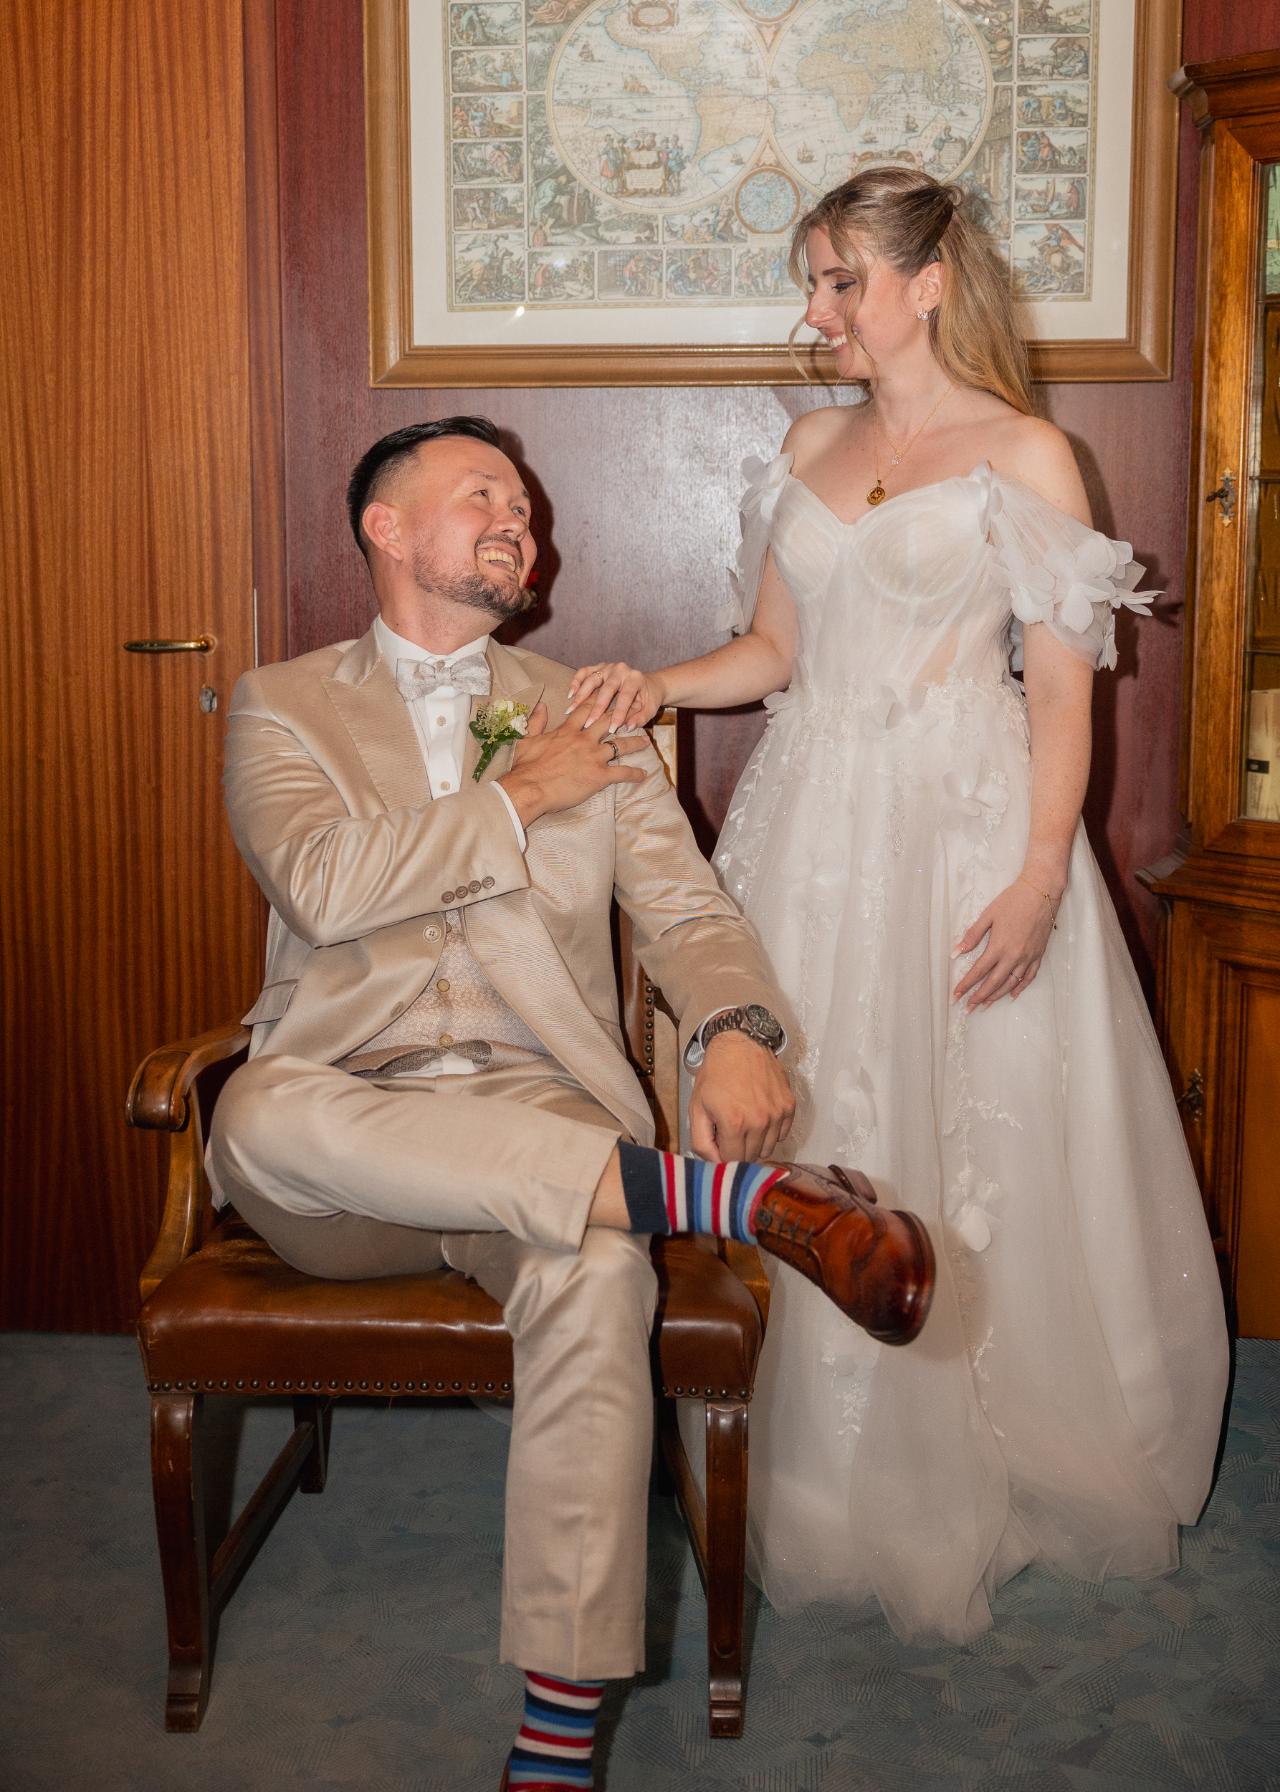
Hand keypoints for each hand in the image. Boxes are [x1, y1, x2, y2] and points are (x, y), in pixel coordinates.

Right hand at [498, 703, 646, 825]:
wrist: (529, 787)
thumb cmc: (526, 766)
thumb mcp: (527, 739)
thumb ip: (536, 721)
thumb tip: (541, 705)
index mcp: (567, 731)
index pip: (586, 710)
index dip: (598, 701)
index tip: (608, 696)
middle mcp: (584, 740)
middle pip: (608, 722)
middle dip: (622, 716)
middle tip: (633, 713)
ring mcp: (593, 757)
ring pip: (620, 745)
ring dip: (635, 743)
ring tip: (646, 742)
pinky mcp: (599, 776)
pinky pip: (622, 773)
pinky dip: (634, 774)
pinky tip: (642, 775)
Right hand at [567, 661, 663, 729]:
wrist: (647, 683)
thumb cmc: (648, 698)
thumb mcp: (650, 709)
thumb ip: (640, 718)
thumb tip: (628, 727)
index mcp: (635, 678)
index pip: (625, 697)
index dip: (619, 714)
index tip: (611, 729)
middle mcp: (621, 669)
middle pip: (606, 688)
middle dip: (597, 707)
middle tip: (588, 724)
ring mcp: (608, 666)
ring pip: (591, 679)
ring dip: (581, 696)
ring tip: (571, 711)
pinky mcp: (598, 667)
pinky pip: (584, 671)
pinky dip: (576, 682)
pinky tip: (570, 695)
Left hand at [689, 1030, 794, 1162]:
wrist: (740, 1043)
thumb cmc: (715, 1075)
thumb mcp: (696, 1107)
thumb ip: (701, 1142)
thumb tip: (715, 1164)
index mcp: (734, 1123)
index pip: (733, 1161)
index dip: (723, 1154)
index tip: (719, 1141)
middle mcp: (760, 1121)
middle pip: (751, 1157)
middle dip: (738, 1149)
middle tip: (730, 1129)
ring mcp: (777, 1114)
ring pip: (768, 1149)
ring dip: (755, 1142)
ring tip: (745, 1122)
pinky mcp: (789, 1106)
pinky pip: (782, 1135)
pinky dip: (771, 1132)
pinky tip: (759, 1115)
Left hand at [952, 877, 1059, 1011]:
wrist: (1042, 893)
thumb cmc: (1013, 901)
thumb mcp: (988, 915)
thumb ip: (972, 935)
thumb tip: (955, 952)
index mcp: (999, 946)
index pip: (978, 971)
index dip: (966, 984)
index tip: (956, 995)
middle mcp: (1014, 956)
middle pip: (993, 982)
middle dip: (979, 996)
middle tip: (968, 1008)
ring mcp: (1028, 957)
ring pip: (1011, 983)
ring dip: (997, 996)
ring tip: (985, 1004)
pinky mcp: (1039, 955)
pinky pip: (1029, 977)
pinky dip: (1020, 988)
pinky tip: (1012, 995)